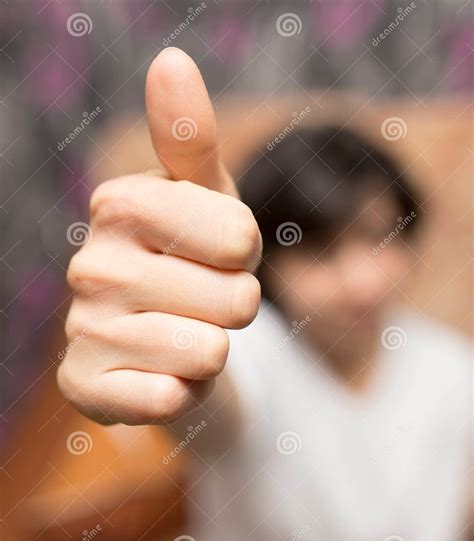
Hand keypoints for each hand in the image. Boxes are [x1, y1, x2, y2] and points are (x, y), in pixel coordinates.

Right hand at [57, 48, 261, 424]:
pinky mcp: (86, 389)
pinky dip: (185, 395)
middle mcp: (90, 266)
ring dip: (213, 352)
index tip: (221, 255)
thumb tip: (172, 60)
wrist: (172, 340)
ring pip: (211, 351)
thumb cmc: (197, 261)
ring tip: (184, 339)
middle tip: (203, 305)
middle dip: (234, 309)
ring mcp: (84, 331)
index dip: (247, 254)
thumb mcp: (209, 198)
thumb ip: (191, 137)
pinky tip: (162, 378)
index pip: (241, 237)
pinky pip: (170, 399)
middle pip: (235, 299)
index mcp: (120, 206)